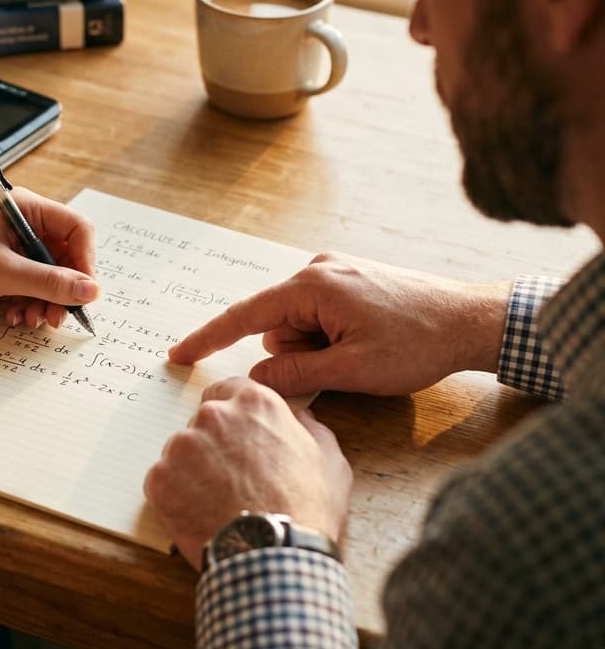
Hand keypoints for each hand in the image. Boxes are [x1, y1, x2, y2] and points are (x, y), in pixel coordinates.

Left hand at [0, 188, 98, 327]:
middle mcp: (23, 228)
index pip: (76, 229)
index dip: (85, 260)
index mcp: (24, 209)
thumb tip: (90, 290)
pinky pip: (34, 292)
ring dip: (47, 303)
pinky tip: (14, 316)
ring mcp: (14, 253)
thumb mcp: (1, 272)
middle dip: (65, 289)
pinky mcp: (5, 275)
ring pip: (52, 279)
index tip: (85, 290)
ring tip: (32, 318)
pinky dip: (31, 307)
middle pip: (67, 258)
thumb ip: (49, 282)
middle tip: (58, 314)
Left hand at [144, 376, 350, 567]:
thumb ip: (310, 429)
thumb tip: (301, 417)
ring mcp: (182, 446)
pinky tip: (200, 514)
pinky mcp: (160, 478)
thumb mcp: (329, 462)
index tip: (235, 434)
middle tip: (231, 478)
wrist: (275, 558)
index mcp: (253, 403)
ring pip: (181, 452)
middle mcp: (213, 416)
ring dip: (193, 470)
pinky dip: (176, 496)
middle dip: (213, 444)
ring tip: (217, 502)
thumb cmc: (307, 511)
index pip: (228, 391)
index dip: (232, 414)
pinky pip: (163, 481)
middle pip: (203, 421)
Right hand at [168, 254, 511, 396]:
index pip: (244, 316)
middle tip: (342, 367)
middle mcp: (317, 270)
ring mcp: (334, 272)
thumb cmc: (416, 342)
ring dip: (317, 348)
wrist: (471, 320)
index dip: (208, 338)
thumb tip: (255, 378)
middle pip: (276, 326)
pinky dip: (329, 337)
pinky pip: (317, 315)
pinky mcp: (349, 280)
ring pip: (297, 325)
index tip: (178, 355)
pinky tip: (365, 342)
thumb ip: (294, 374)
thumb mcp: (351, 370)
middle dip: (296, 354)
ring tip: (362, 354)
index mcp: (311, 286)